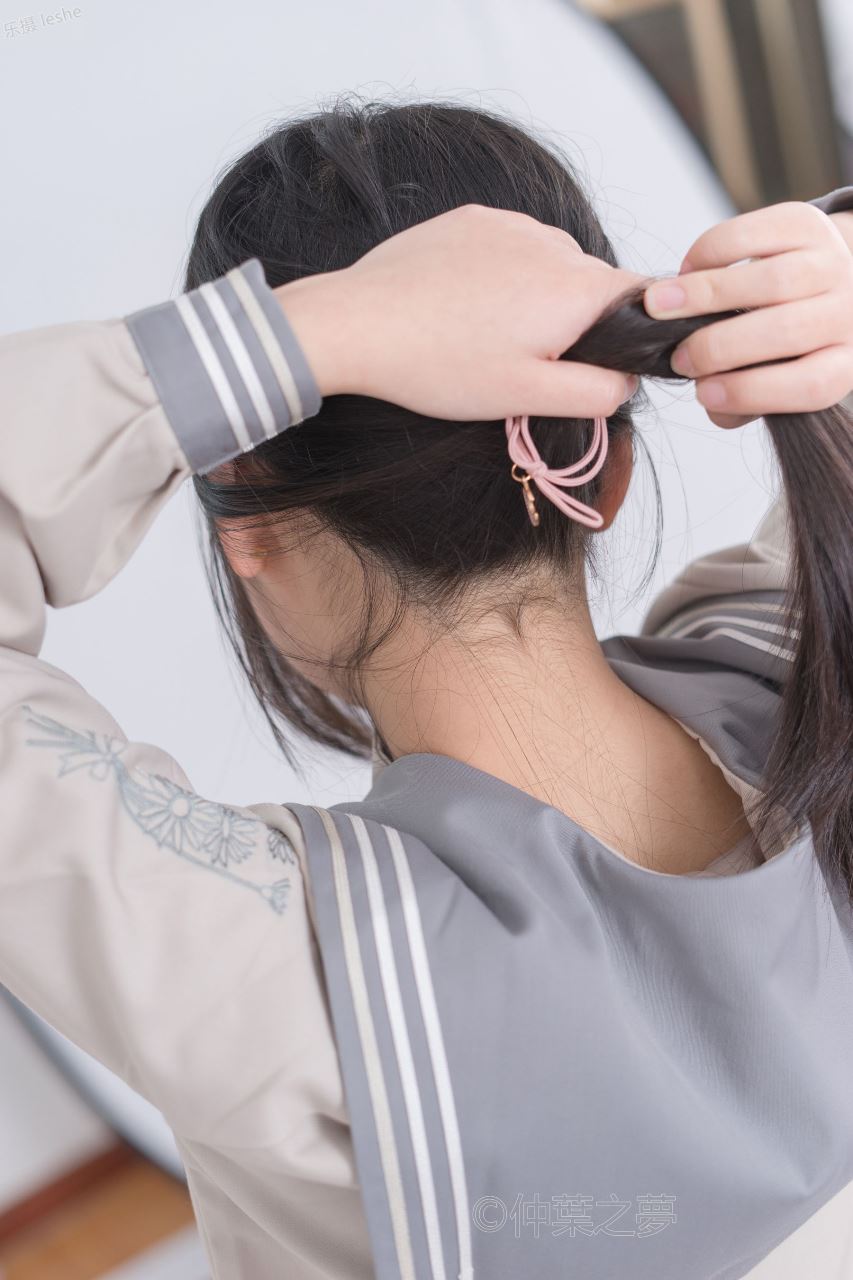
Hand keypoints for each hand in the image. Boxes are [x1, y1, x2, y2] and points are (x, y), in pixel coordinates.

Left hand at [274, 204, 642, 420]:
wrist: (359, 323)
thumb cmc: (439, 364)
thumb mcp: (527, 395)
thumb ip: (596, 391)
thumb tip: (628, 379)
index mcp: (576, 289)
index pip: (641, 297)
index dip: (628, 332)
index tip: (593, 361)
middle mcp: (553, 244)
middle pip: (593, 282)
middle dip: (574, 322)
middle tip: (523, 361)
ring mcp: (510, 224)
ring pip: (551, 263)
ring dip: (538, 297)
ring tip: (486, 335)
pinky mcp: (473, 218)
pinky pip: (511, 246)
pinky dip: (502, 275)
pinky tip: (463, 307)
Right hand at [642, 201, 852, 427]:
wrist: (824, 279)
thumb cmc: (784, 342)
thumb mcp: (775, 377)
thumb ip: (743, 401)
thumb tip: (709, 396)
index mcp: (844, 361)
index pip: (809, 384)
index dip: (750, 392)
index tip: (702, 392)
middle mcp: (846, 313)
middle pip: (786, 332)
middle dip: (718, 347)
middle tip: (678, 357)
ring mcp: (832, 264)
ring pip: (771, 282)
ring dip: (704, 296)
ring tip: (659, 306)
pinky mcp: (807, 223)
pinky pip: (753, 233)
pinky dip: (709, 251)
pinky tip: (687, 270)